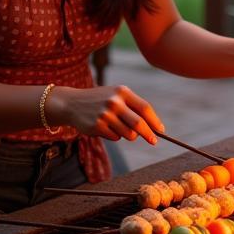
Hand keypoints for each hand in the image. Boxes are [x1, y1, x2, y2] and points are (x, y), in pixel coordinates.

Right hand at [48, 85, 162, 143]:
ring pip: (128, 133)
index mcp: (123, 92)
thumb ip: (134, 107)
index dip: (155, 121)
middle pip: (139, 123)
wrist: (72, 103)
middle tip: (154, 141)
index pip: (145, 108)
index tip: (161, 130)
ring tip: (119, 127)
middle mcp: (114, 102)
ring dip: (129, 135)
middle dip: (149, 134)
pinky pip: (115, 138)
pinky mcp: (97, 126)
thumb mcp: (117, 96)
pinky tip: (106, 127)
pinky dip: (115, 136)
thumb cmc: (101, 100)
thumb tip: (153, 126)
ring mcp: (105, 115)